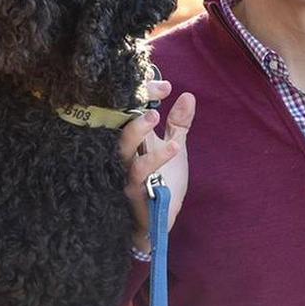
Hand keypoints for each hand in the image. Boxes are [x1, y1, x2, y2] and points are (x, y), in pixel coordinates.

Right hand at [118, 78, 194, 252]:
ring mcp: (123, 173)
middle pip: (116, 127)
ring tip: (154, 117)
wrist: (157, 220)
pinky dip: (155, 160)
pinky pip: (138, 175)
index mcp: (130, 139)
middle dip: (130, 108)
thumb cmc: (162, 182)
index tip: (163, 85)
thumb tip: (188, 95)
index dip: (141, 96)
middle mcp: (121, 153)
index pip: (128, 112)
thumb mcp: (174, 147)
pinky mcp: (130, 191)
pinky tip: (173, 147)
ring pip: (122, 150)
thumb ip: (179, 124)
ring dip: (136, 133)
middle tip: (148, 93)